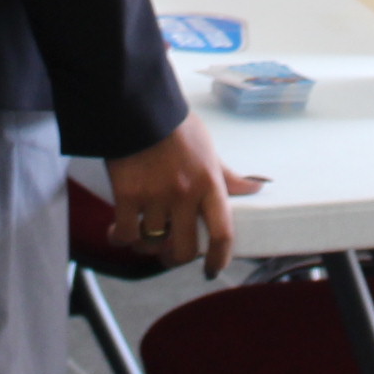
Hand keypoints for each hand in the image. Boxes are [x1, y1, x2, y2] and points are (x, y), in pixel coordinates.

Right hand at [105, 113, 263, 276]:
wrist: (138, 104)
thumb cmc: (175, 125)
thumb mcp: (207, 148)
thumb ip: (227, 176)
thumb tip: (255, 187)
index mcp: (209, 182)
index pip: (222, 232)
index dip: (219, 258)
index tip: (212, 269)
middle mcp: (185, 193)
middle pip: (185, 249)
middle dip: (176, 258)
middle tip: (169, 254)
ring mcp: (156, 196)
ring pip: (152, 244)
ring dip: (146, 247)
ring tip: (142, 239)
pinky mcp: (128, 194)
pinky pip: (125, 233)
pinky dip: (120, 239)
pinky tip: (117, 233)